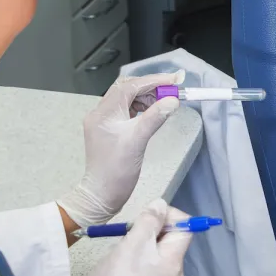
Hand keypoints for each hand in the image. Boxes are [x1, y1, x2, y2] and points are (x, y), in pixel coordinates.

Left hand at [57, 71, 184, 227]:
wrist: (102, 195)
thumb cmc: (115, 173)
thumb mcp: (138, 142)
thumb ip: (155, 118)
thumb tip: (171, 101)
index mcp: (103, 113)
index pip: (130, 86)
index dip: (154, 81)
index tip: (174, 80)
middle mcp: (101, 114)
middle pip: (128, 89)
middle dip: (151, 87)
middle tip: (173, 90)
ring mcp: (105, 121)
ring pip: (128, 99)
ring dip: (147, 97)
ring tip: (165, 102)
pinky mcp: (110, 130)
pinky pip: (127, 110)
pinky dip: (142, 108)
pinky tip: (153, 112)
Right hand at [63, 199, 192, 275]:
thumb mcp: (130, 244)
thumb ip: (148, 221)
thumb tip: (161, 205)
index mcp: (174, 262)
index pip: (185, 227)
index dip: (168, 215)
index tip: (145, 217)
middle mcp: (176, 275)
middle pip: (172, 240)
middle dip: (151, 231)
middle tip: (128, 236)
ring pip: (160, 252)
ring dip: (143, 244)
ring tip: (124, 253)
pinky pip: (152, 267)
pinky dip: (140, 259)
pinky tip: (124, 267)